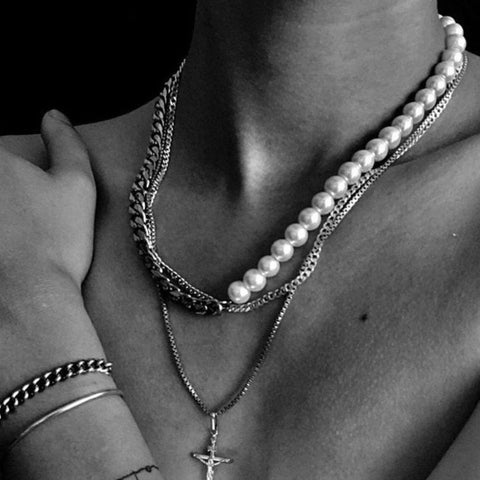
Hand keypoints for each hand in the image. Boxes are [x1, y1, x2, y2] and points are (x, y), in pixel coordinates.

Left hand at [0, 110, 95, 295]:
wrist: (30, 295)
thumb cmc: (56, 239)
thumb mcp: (78, 184)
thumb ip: (67, 143)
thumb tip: (54, 117)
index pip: (2, 151)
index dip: (13, 163)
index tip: (29, 188)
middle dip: (11, 185)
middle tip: (26, 209)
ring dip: (5, 209)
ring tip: (18, 225)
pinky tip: (7, 240)